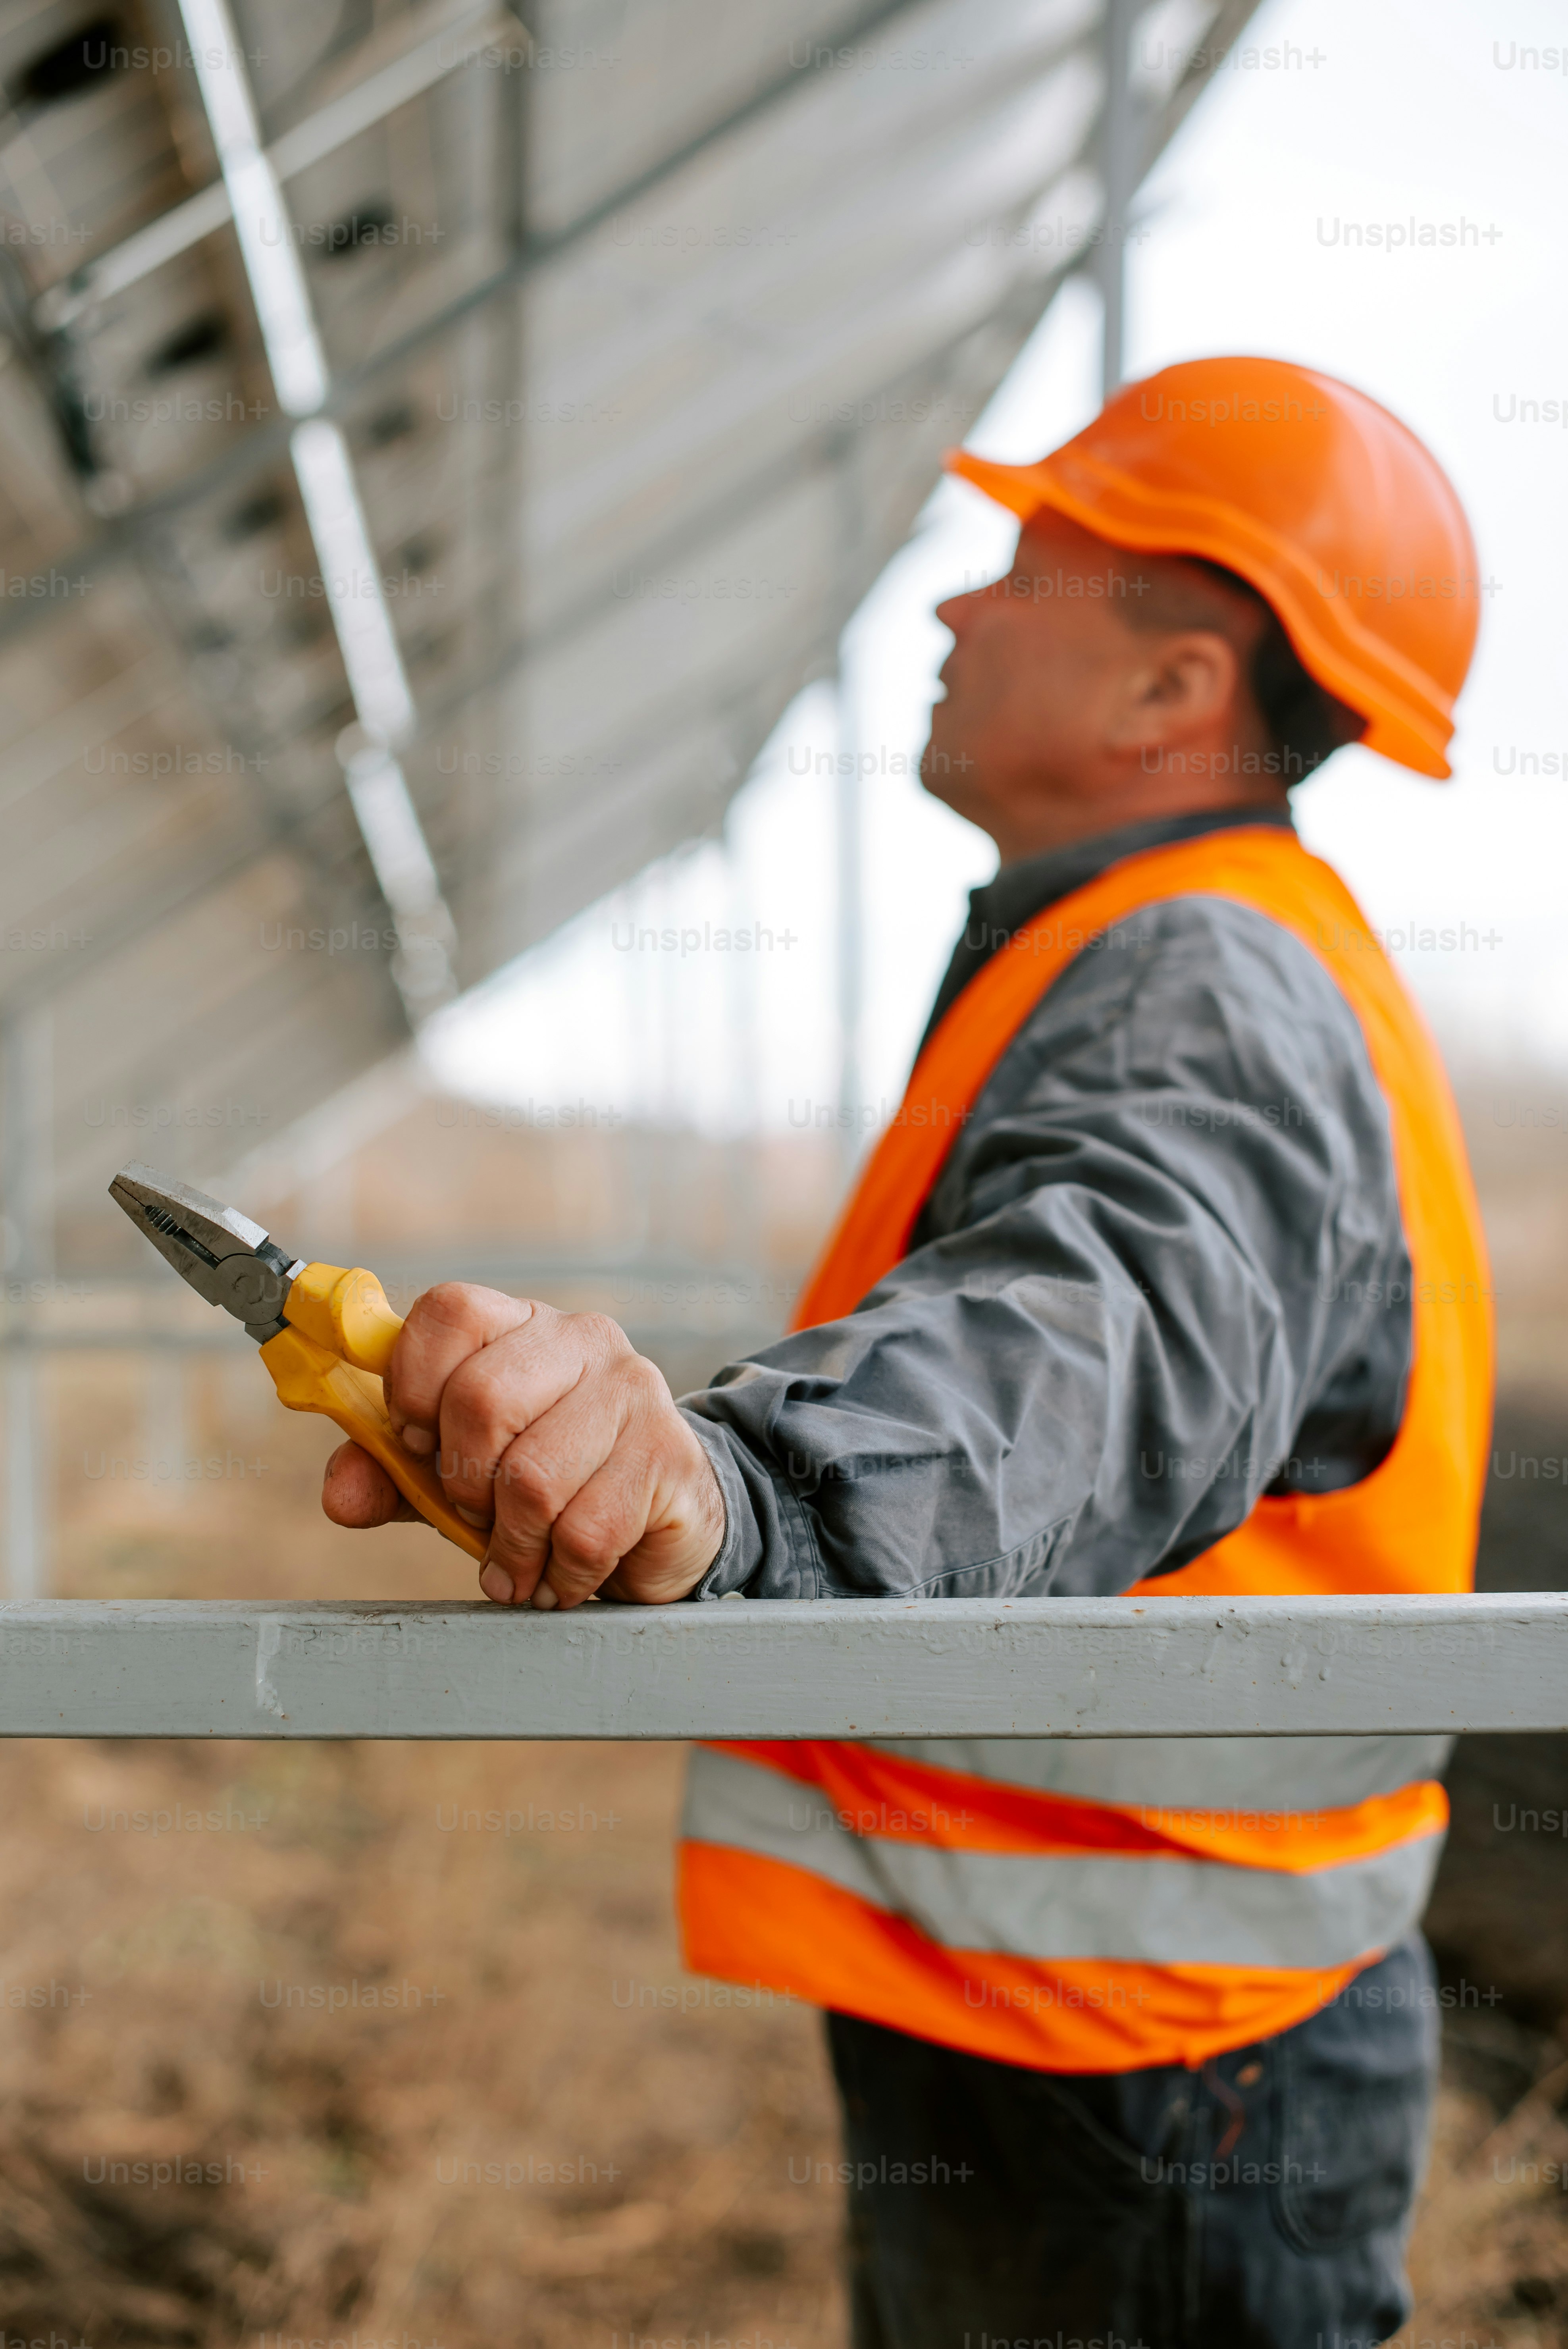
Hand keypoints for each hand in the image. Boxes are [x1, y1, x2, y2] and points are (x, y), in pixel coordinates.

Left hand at [320, 1284, 725, 1609]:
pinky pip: (585, 1530)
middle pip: (482, 1398)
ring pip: (533, 1477)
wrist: (663, 1521)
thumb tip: (341, 1494)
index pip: (449, 1311)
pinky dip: (559, 1574)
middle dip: (463, 1483)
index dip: (413, 1383)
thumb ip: (393, 1475)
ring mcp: (634, 1391)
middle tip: (475, 1519)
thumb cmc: (548, 1487)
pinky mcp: (670, 1455)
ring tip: (518, 1564)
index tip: (416, 1443)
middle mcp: (582, 1341)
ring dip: (511, 1545)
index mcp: (519, 1326)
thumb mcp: (457, 1477)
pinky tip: (560, 1579)